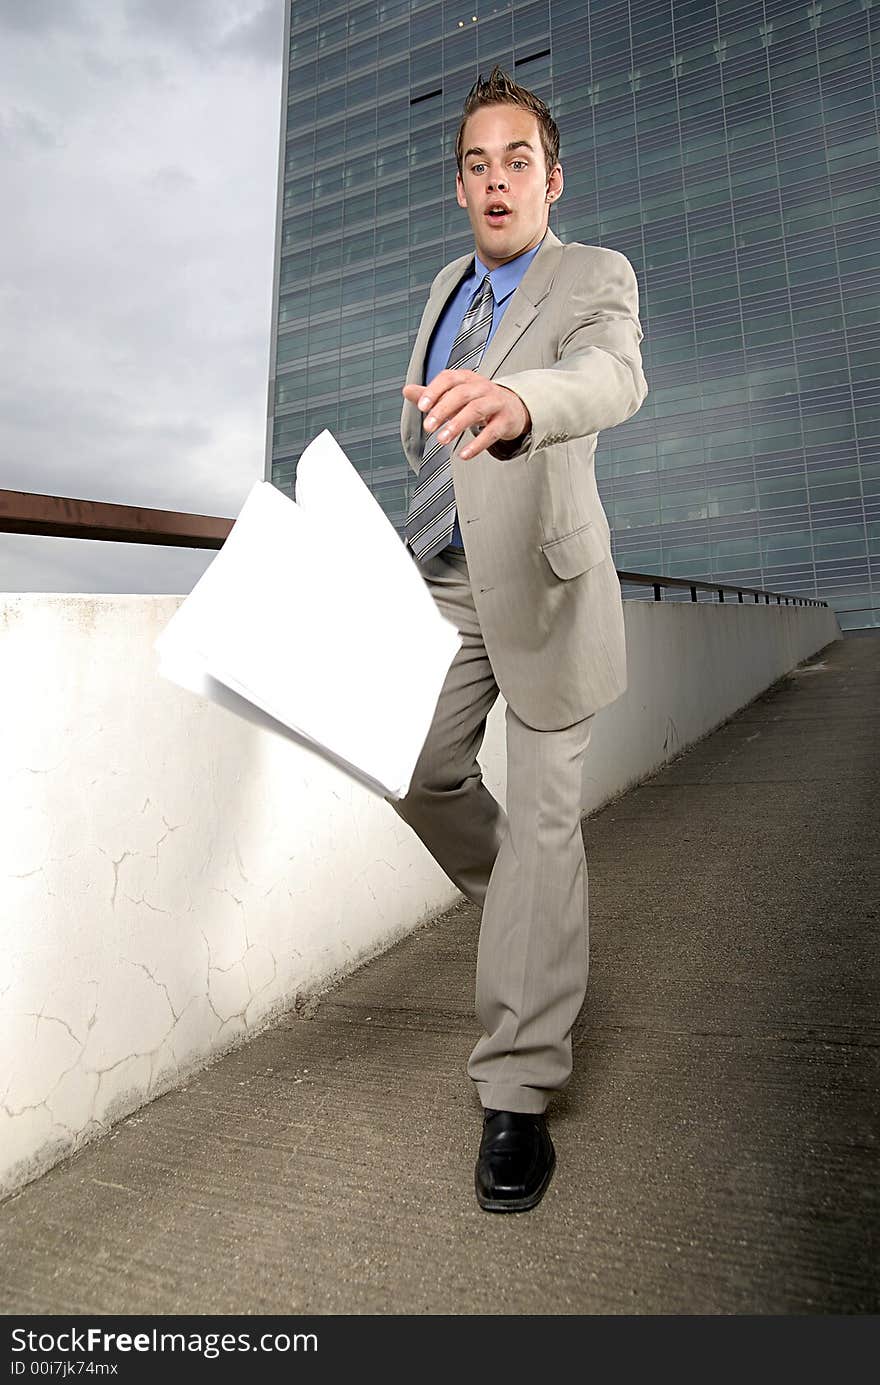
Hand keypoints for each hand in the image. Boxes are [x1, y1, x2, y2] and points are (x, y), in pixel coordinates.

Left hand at [402, 369, 530, 459]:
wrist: (512, 407)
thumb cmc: (478, 400)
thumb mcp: (454, 395)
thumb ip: (431, 394)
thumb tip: (407, 390)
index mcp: (466, 378)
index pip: (448, 379)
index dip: (434, 391)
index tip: (421, 406)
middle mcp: (481, 387)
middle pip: (461, 395)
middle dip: (442, 410)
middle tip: (428, 427)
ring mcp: (495, 402)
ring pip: (476, 410)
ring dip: (457, 425)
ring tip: (442, 439)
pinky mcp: (506, 421)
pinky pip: (492, 432)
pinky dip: (477, 445)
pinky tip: (464, 454)